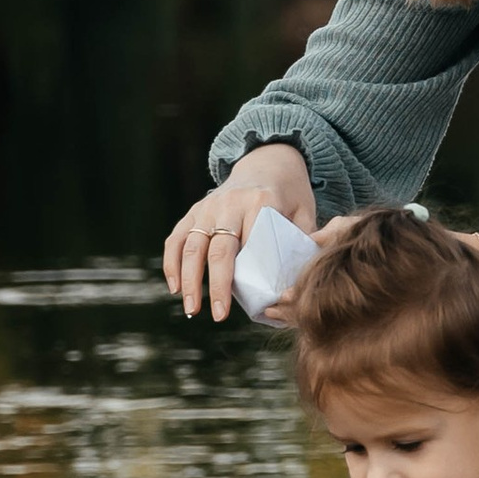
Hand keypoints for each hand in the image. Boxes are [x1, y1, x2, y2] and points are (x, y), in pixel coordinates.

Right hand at [162, 145, 316, 322]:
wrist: (268, 162)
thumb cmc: (290, 195)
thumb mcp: (306, 211)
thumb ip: (306, 241)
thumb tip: (302, 281)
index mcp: (260, 203)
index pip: (245, 246)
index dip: (236, 279)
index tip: (234, 307)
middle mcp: (229, 203)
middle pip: (215, 249)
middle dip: (212, 285)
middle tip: (215, 315)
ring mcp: (208, 206)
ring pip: (190, 245)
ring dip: (187, 279)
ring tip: (191, 309)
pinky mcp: (194, 210)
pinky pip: (176, 238)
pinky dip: (172, 263)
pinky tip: (175, 288)